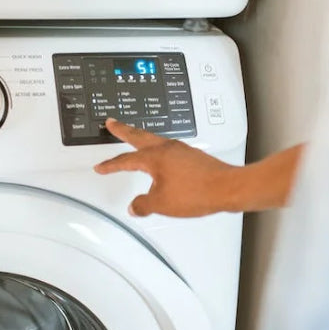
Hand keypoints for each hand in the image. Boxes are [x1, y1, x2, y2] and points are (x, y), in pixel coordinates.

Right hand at [94, 118, 242, 216]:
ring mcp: (182, 150)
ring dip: (142, 139)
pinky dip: (158, 151)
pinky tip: (162, 160)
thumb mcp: (162, 204)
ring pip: (155, 140)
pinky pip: (169, 150)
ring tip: (135, 139)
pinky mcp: (193, 156)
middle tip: (113, 123)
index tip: (101, 167)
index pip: (126, 160)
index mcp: (155, 157)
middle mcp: (168, 148)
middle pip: (139, 136)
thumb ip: (143, 205)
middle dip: (123, 130)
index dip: (111, 165)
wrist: (227, 188)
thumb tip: (135, 206)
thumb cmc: (198, 192)